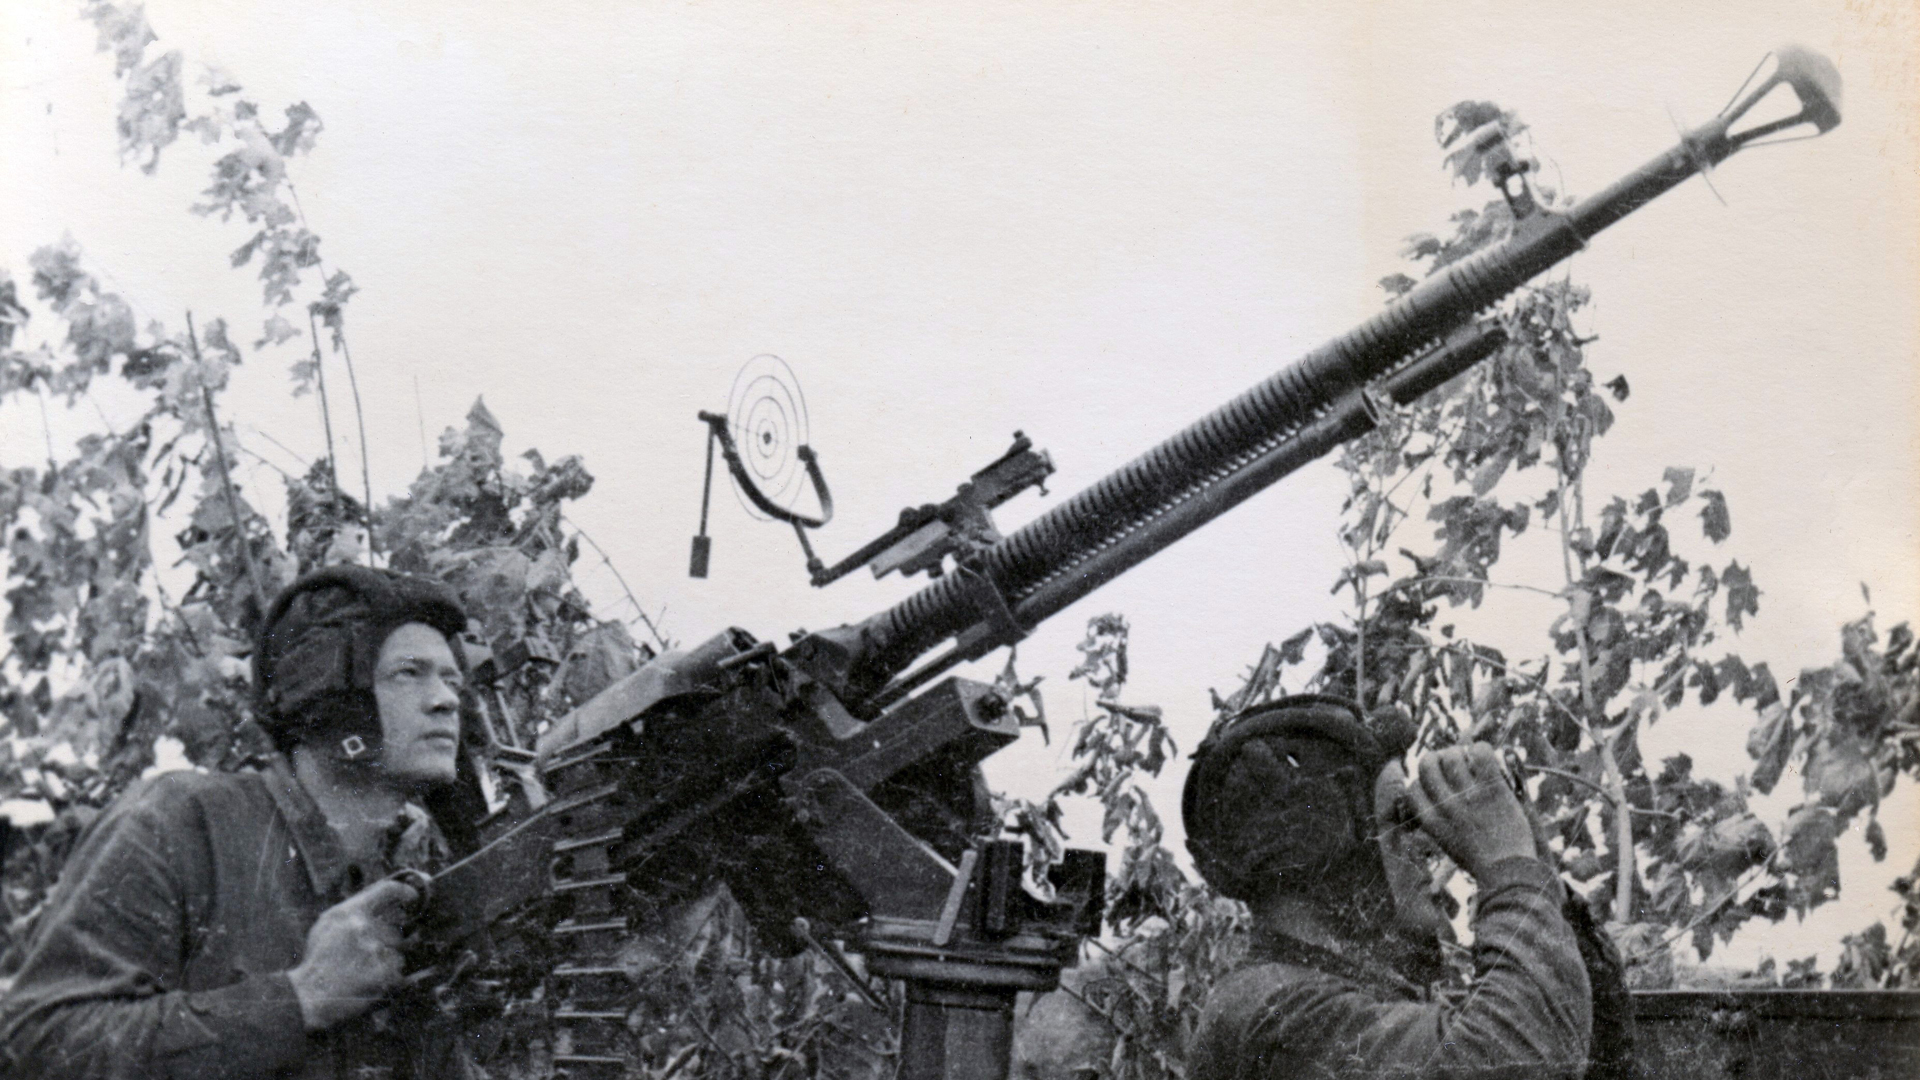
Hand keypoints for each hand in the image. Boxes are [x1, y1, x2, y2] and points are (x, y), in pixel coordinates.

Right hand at [287, 877, 418, 1030]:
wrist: (309, 997)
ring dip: (388, 959)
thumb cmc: (317, 961)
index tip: (412, 898)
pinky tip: (368, 982)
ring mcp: (378, 951)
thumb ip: (354, 910)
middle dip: (390, 940)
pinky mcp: (387, 974)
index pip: (388, 890)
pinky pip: (398, 970)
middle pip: (398, 927)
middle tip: (370, 954)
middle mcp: (366, 928)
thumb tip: (382, 901)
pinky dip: (388, 977)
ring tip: (364, 971)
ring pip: (399, 950)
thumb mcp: (327, 925)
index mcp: (350, 913)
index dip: (405, 891)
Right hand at [1403, 745, 1536, 878]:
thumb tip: (1439, 790)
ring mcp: (1468, 796)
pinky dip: (1482, 749)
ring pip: (1452, 754)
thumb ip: (1440, 818)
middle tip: (1453, 765)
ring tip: (1472, 762)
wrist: (1510, 872)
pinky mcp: (1493, 789)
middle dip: (1437, 759)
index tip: (1437, 784)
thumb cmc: (1482, 859)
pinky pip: (1480, 752)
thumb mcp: (1448, 842)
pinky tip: (1487, 759)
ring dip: (1460, 753)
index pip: (1412, 787)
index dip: (1423, 782)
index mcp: (1430, 821)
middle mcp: (1445, 805)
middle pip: (1427, 764)